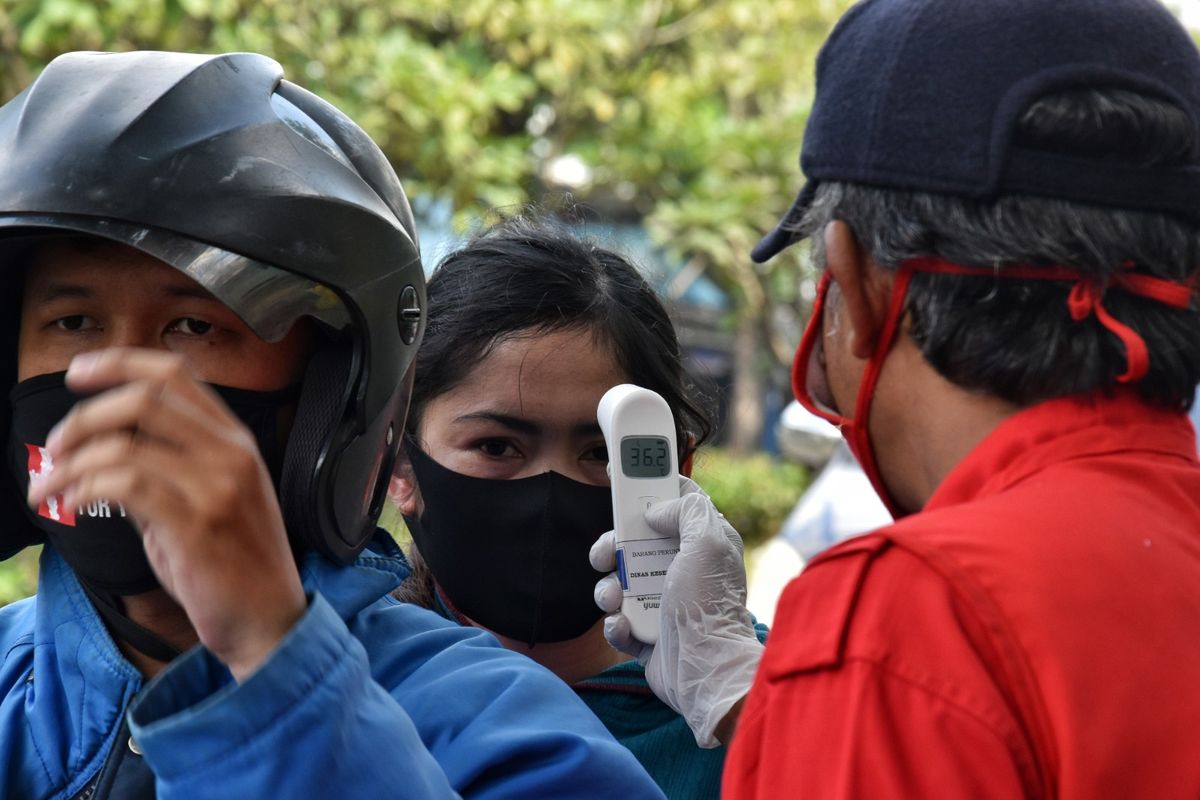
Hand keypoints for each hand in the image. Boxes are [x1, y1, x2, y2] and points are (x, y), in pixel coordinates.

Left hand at [28, 348, 305, 680]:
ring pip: (126, 445)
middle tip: (55, 444)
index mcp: (236, 440)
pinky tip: (72, 503)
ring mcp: (218, 487)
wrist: (269, 620)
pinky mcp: (197, 524)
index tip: (78, 372)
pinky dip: (86, 488)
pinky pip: (125, 486)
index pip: (175, 375)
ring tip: (49, 485)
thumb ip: (165, 471)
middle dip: (84, 416)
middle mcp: (232, 454)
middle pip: (146, 398)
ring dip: (71, 461)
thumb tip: (102, 456)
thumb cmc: (235, 565)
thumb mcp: (210, 502)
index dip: (120, 364)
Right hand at [591, 477, 763, 747]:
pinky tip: (625, 627)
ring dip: (608, 589)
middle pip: (635, 542)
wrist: (705, 671)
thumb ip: (686, 511)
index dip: (646, 486)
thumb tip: (656, 511)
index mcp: (702, 543)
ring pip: (619, 582)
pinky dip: (616, 624)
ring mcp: (663, 603)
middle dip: (613, 545)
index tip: (616, 475)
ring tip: (616, 600)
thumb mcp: (708, 543)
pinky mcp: (648, 635)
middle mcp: (682, 569)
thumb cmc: (708, 605)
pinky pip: (618, 622)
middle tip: (605, 554)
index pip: (674, 502)